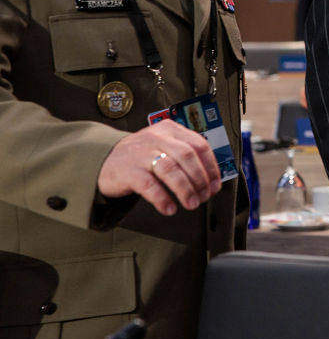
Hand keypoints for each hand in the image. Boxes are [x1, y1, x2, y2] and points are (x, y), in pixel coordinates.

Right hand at [97, 118, 221, 215]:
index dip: (211, 167)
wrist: (103, 159)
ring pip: (170, 170)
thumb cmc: (141, 156)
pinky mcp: (128, 171)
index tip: (215, 184)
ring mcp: (141, 153)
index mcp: (170, 130)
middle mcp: (157, 138)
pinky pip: (149, 185)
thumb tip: (211, 181)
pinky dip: (162, 199)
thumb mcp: (164, 146)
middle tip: (205, 196)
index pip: (199, 145)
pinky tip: (169, 208)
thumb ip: (186, 156)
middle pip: (187, 157)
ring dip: (185, 190)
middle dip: (201, 179)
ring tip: (191, 204)